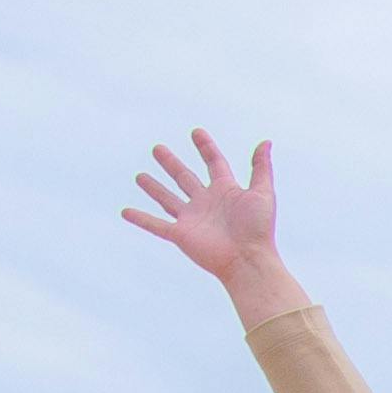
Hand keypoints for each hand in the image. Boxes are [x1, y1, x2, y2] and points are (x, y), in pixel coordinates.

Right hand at [120, 130, 283, 291]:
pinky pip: (156, 225)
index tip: (196, 133)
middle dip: (171, 163)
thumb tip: (266, 141)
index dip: (206, 147)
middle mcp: (206, 202)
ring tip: (140, 176)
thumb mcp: (263, 192)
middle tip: (157, 148)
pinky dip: (140, 219)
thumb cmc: (258, 229)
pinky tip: (125, 212)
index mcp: (226, 190)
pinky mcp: (181, 235)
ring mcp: (192, 219)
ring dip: (154, 188)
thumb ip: (262, 167)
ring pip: (167, 199)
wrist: (248, 260)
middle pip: (185, 177)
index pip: (214, 163)